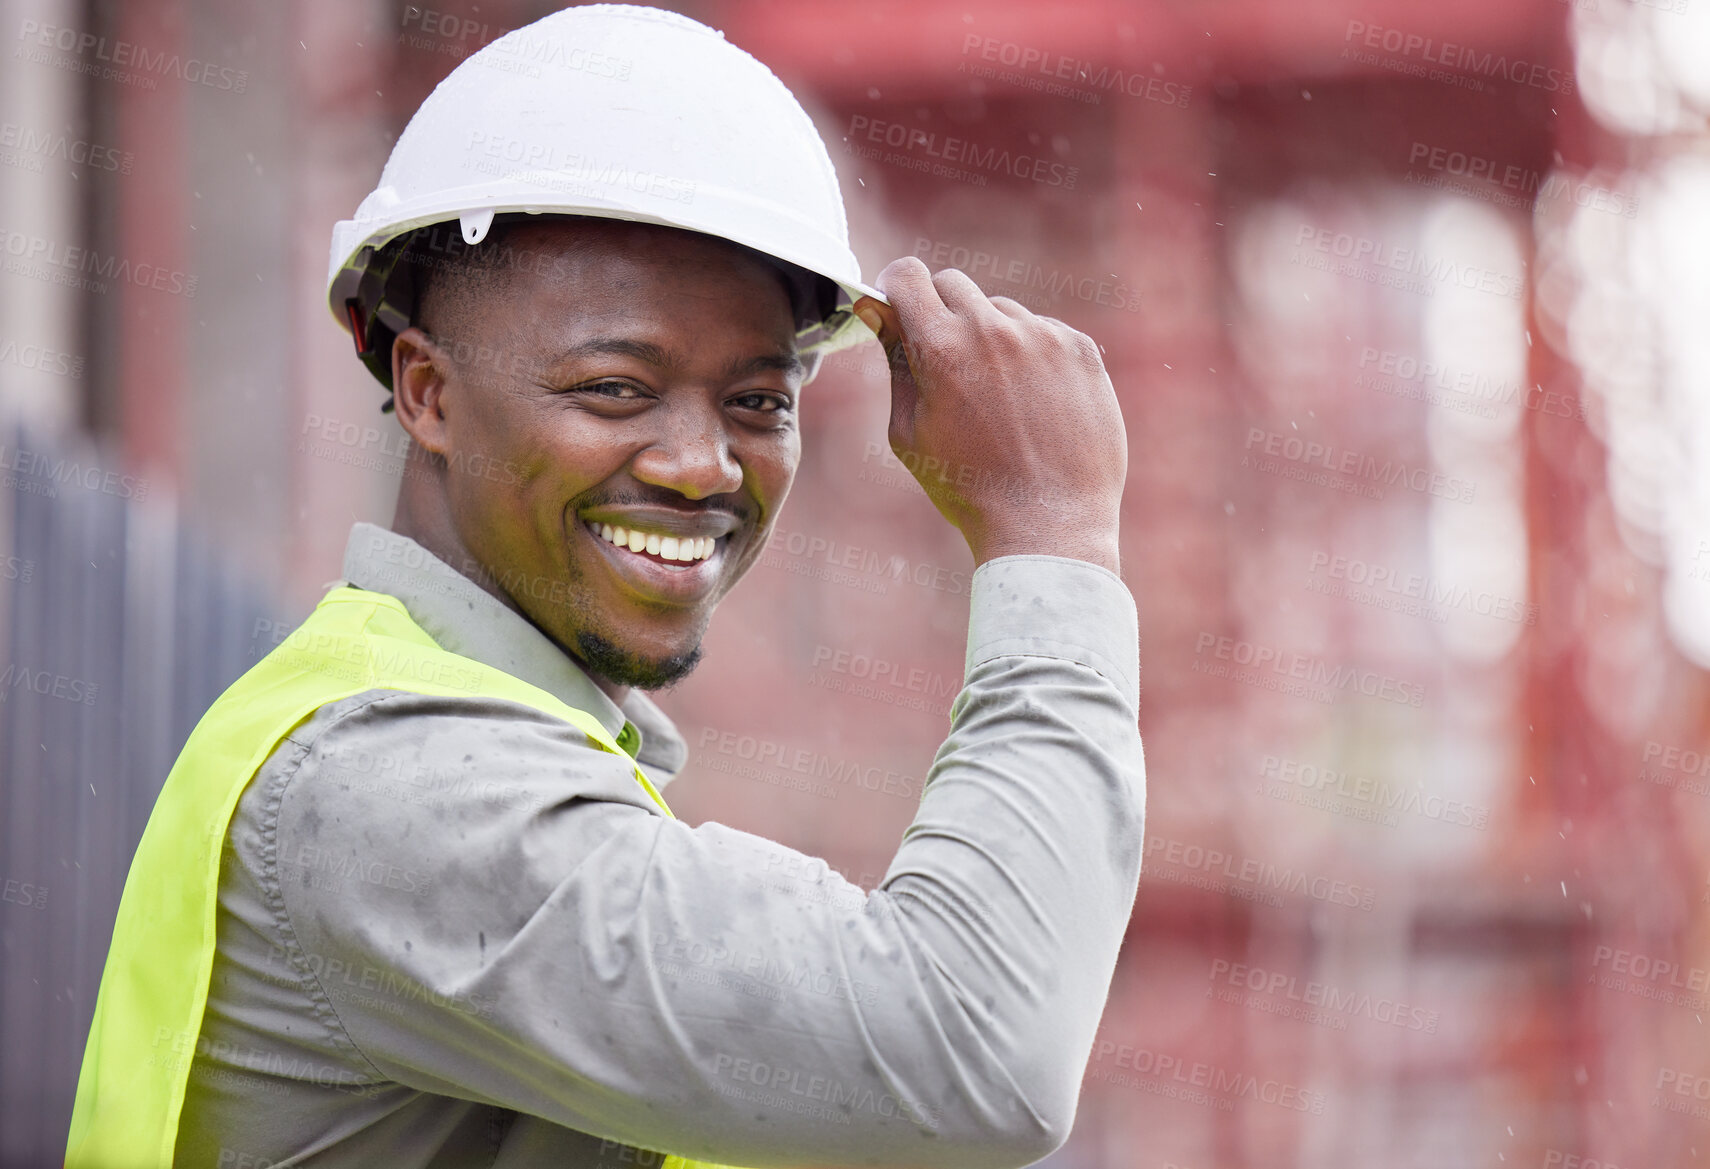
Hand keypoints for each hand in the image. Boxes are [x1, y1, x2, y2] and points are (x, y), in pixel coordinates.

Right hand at [852, 257, 1125, 574]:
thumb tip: (881, 313)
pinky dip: (1032, 355)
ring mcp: (1043, 336)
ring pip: (1001, 311)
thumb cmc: (968, 488)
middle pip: (954, 284)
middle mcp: (994, 329)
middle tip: (946, 362)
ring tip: (998, 399)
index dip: (897, 288)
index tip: (898, 305)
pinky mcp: (1080, 350)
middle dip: (940, 312)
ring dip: (990, 337)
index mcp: (941, 348)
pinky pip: (1044, 331)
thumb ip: (895, 364)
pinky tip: (1034, 405)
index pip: (908, 276)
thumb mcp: (909, 432)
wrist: (1048, 524)